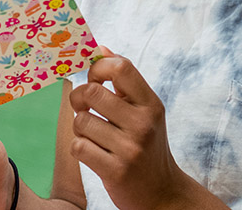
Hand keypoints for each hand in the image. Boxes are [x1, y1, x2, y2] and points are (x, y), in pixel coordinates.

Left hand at [67, 49, 191, 209]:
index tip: (94, 79)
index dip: (97, 68)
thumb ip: (124, 81)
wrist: (162, 193)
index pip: (120, 67)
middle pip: (92, 92)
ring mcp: (130, 148)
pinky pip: (78, 146)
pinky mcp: (115, 170)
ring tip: (93, 134)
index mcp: (151, 104)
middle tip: (85, 107)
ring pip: (81, 121)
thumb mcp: (144, 110)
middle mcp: (143, 123)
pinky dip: (80, 148)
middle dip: (79, 98)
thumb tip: (101, 48)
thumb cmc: (147, 145)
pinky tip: (93, 152)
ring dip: (80, 127)